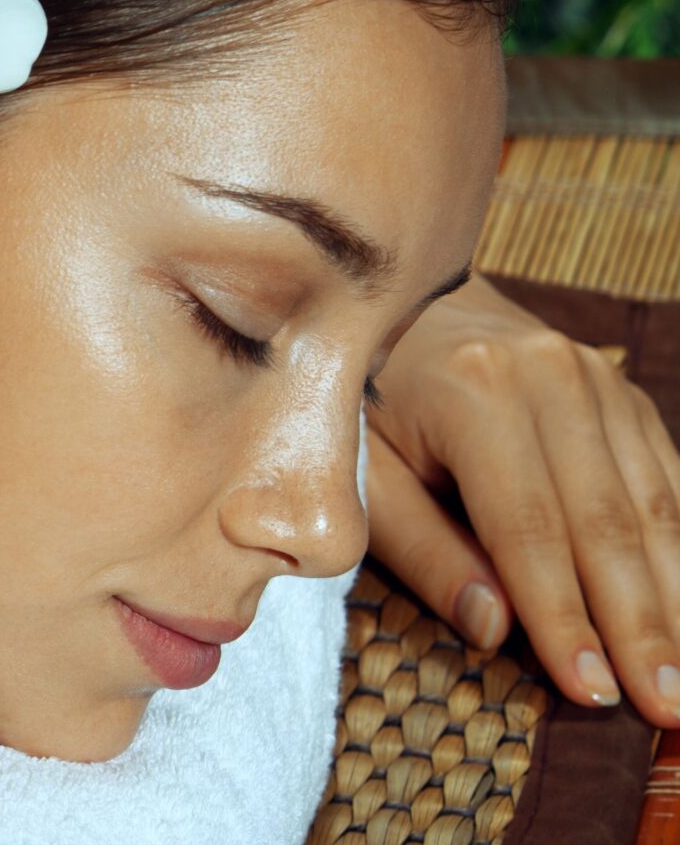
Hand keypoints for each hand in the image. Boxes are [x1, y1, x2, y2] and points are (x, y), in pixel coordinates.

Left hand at [364, 273, 679, 722]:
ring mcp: (600, 382)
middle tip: (667, 708)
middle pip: (609, 525)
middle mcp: (553, 380)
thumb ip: (420, 546)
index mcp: (476, 394)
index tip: (593, 693)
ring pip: (656, 508)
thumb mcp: (360, 470)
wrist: (402, 301)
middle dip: (642, 626)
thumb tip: (493, 629)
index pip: (531, 530)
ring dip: (676, 601)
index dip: (564, 618)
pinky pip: (670, 482)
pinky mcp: (626, 396)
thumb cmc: (364, 397)